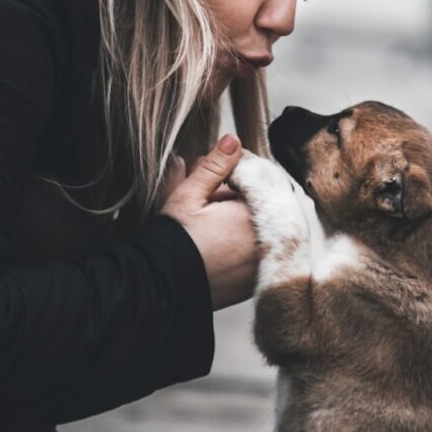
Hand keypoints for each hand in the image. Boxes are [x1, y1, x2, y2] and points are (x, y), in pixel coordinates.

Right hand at [160, 135, 258, 309]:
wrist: (163, 290)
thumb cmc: (173, 242)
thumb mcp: (189, 196)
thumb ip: (214, 166)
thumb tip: (232, 140)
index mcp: (255, 216)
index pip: (257, 179)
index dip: (233, 171)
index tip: (213, 174)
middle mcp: (268, 242)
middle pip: (261, 203)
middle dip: (237, 194)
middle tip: (208, 197)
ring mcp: (264, 264)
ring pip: (260, 226)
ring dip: (241, 217)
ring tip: (209, 221)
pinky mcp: (256, 281)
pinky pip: (257, 251)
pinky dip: (243, 242)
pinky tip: (218, 242)